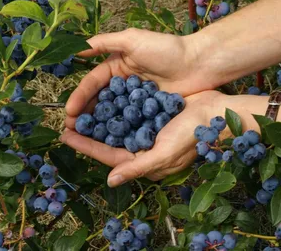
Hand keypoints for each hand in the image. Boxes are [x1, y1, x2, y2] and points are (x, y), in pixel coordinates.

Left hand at [61, 90, 227, 186]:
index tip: (65, 136)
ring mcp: (146, 133)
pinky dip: (114, 108)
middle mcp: (142, 149)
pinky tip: (102, 98)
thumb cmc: (191, 135)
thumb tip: (110, 181)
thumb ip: (136, 167)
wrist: (216, 112)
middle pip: (108, 141)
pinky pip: (127, 114)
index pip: (108, 155)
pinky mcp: (151, 117)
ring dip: (98, 119)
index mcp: (143, 161)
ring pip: (115, 127)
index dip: (85, 145)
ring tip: (79, 110)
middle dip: (87, 133)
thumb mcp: (164, 154)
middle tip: (66, 123)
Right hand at [65, 28, 209, 127]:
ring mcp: (134, 99)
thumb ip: (105, 43)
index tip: (69, 112)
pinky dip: (118, 130)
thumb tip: (78, 48)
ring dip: (98, 124)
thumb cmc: (166, 49)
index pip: (92, 83)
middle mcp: (122, 84)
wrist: (199, 63)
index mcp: (116, 67)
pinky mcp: (147, 111)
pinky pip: (128, 121)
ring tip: (84, 138)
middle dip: (84, 114)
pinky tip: (108, 141)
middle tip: (71, 129)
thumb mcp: (133, 40)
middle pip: (99, 100)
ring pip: (111, 113)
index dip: (80, 97)